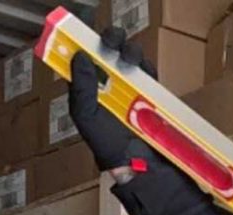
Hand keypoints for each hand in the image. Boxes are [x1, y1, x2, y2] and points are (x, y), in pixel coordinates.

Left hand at [69, 28, 158, 171]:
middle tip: (112, 44)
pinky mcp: (152, 95)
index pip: (84, 56)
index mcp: (89, 89)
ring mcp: (132, 89)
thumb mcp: (87, 117)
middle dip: (111, 40)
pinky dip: (147, 67)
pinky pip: (150, 73)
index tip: (86, 31)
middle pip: (109, 50)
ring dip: (130, 52)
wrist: (142, 166)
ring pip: (131, 57)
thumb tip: (81, 55)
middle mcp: (109, 85)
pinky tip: (143, 70)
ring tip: (129, 60)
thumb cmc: (110, 148)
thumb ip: (81, 87)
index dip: (84, 40)